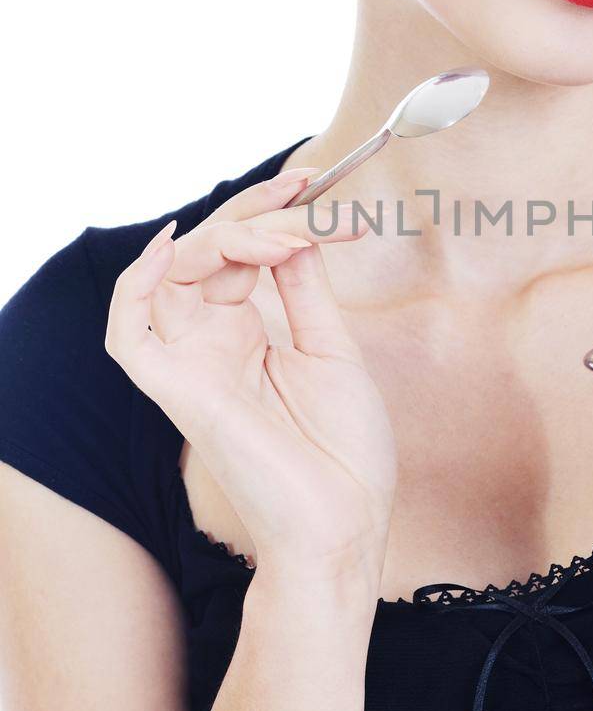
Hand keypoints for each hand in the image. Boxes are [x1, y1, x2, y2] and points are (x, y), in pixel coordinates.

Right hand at [105, 166, 397, 585]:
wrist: (346, 520)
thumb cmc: (343, 448)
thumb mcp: (330, 346)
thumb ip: (303, 286)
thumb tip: (294, 227)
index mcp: (245, 333)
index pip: (236, 252)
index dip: (270, 214)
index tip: (321, 190)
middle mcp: (210, 343)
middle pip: (202, 251)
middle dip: (252, 213)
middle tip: (303, 191)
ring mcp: (190, 365)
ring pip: (169, 274)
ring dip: (222, 237)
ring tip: (281, 233)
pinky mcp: (176, 392)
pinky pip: (127, 335)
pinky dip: (134, 287)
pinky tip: (168, 247)